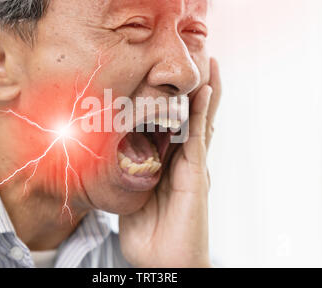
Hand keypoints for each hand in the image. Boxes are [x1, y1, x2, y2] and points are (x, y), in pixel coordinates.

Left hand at [119, 58, 221, 266]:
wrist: (164, 262)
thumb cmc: (147, 233)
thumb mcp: (130, 196)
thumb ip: (128, 174)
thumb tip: (112, 156)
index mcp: (169, 164)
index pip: (175, 125)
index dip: (177, 100)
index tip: (171, 75)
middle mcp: (185, 161)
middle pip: (194, 117)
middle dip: (198, 89)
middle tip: (200, 58)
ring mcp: (193, 167)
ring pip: (201, 121)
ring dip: (206, 91)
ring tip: (210, 63)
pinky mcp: (196, 176)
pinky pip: (199, 138)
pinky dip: (202, 113)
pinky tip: (205, 91)